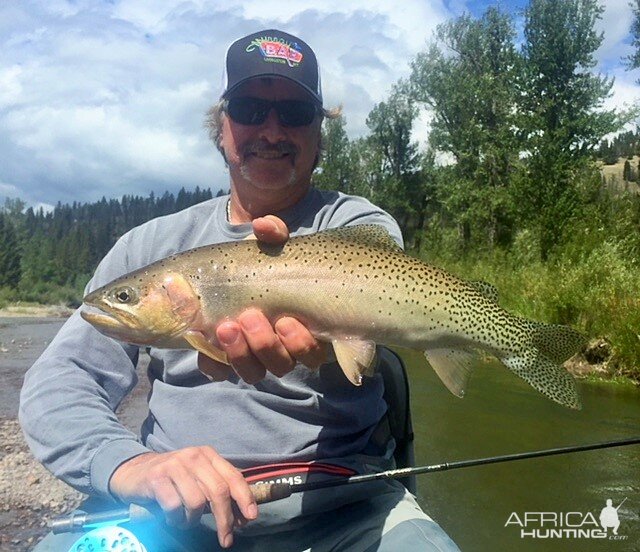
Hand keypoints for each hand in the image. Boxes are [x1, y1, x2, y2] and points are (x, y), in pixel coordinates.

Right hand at [109, 447, 256, 547]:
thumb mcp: (197, 478)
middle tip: (226, 539)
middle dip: (225, 519)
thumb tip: (242, 516)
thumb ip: (218, 491)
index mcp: (208, 455)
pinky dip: (176, 519)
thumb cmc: (172, 478)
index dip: (245, 498)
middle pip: (218, 491)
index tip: (250, 518)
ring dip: (193, 520)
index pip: (233, 476)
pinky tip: (171, 517)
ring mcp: (175, 466)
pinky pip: (174, 506)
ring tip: (185, 520)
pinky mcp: (156, 478)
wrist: (133, 471)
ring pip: (196, 502)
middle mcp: (194, 457)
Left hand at [198, 215, 326, 382]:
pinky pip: (219, 371)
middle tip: (250, 317)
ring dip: (241, 354)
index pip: (312, 353)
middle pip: (282, 365)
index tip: (286, 320)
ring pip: (254, 373)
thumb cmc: (260, 261)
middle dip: (266, 346)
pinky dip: (212, 361)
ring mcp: (250, 356)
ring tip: (226, 326)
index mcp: (300, 327)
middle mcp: (280, 349)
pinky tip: (201, 340)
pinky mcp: (222, 357)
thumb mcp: (270, 245)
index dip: (301, 344)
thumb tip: (264, 225)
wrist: (223, 270)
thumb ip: (273, 234)